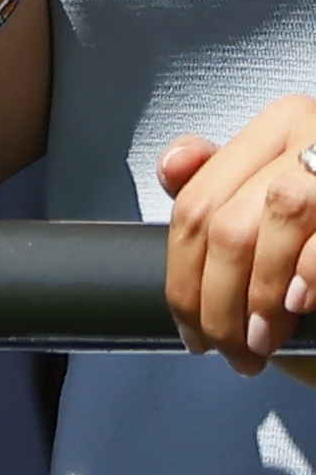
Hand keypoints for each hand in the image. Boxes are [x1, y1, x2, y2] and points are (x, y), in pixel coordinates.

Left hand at [162, 97, 315, 371]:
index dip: (182, 274)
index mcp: (279, 127)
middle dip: (216, 300)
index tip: (188, 326)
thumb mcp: (272, 217)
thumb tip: (173, 166)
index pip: (197, 201)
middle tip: (223, 347)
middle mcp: (313, 131)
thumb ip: (219, 189)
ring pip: (279, 215)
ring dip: (261, 293)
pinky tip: (297, 307)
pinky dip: (307, 272)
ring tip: (259, 342)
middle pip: (229, 220)